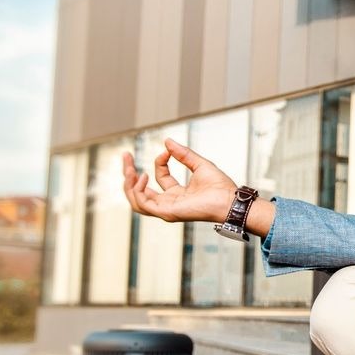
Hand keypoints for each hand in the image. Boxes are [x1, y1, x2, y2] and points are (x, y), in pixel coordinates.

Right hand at [122, 139, 237, 223]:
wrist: (229, 199)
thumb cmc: (220, 186)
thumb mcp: (199, 164)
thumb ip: (183, 154)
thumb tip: (167, 141)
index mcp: (178, 193)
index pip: (159, 177)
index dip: (159, 161)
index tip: (166, 151)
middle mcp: (170, 203)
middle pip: (140, 191)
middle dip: (129, 174)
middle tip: (125, 156)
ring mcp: (166, 209)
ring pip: (137, 201)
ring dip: (129, 184)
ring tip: (130, 169)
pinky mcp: (167, 213)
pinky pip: (143, 205)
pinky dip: (138, 191)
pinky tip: (143, 176)